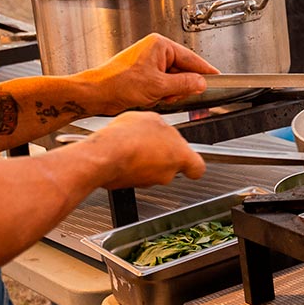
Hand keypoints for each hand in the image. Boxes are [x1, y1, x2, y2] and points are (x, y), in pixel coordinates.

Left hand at [80, 34, 219, 113]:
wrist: (96, 94)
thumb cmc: (118, 84)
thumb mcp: (158, 86)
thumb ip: (184, 84)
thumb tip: (201, 82)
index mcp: (159, 45)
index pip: (190, 58)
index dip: (204, 70)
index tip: (217, 77)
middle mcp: (154, 50)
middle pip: (182, 70)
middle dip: (178, 87)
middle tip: (171, 96)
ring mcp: (148, 62)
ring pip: (172, 80)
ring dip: (167, 93)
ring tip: (155, 97)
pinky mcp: (143, 74)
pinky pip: (161, 85)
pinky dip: (159, 94)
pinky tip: (149, 99)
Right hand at [81, 112, 204, 189]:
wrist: (105, 154)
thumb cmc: (131, 137)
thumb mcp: (154, 119)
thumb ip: (164, 128)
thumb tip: (162, 130)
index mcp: (181, 156)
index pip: (198, 168)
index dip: (193, 163)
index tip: (190, 158)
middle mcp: (167, 173)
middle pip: (172, 166)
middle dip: (163, 154)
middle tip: (152, 140)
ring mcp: (148, 181)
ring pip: (152, 170)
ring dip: (146, 158)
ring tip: (133, 143)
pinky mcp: (130, 185)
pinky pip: (134, 173)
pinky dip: (131, 164)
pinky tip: (123, 150)